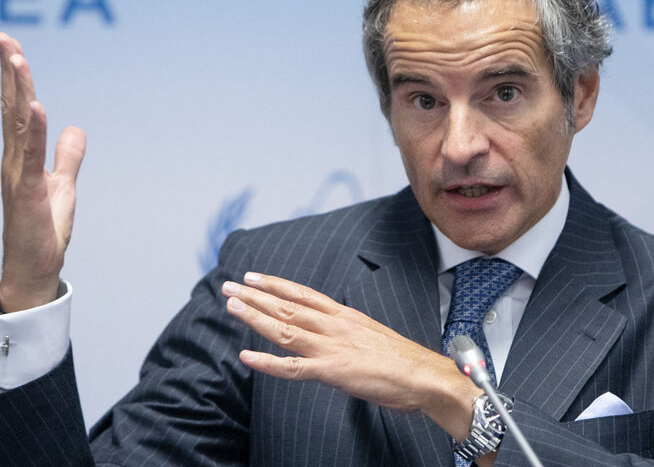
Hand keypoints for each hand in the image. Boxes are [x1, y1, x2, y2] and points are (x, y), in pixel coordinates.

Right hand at [0, 33, 85, 312]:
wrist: (34, 269)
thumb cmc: (43, 230)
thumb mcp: (63, 185)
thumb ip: (67, 156)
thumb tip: (75, 129)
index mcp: (20, 157)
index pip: (16, 109)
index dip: (14, 77)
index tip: (10, 46)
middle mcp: (13, 161)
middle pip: (11, 108)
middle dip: (9, 72)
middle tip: (4, 38)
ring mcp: (18, 176)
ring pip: (18, 125)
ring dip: (19, 90)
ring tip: (17, 58)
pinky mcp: (29, 193)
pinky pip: (32, 156)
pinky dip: (35, 130)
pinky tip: (37, 105)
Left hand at [222, 272, 481, 442]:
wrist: (425, 376)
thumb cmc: (405, 362)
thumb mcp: (373, 335)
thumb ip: (349, 333)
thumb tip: (335, 335)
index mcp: (345, 316)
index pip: (303, 294)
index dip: (276, 284)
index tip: (253, 276)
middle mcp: (335, 326)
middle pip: (287, 307)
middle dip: (256, 295)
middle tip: (229, 285)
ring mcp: (332, 347)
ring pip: (284, 329)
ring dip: (255, 316)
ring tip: (232, 305)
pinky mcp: (332, 371)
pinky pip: (293, 367)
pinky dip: (267, 363)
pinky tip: (246, 356)